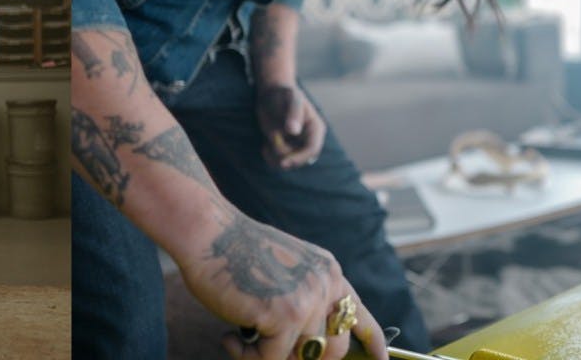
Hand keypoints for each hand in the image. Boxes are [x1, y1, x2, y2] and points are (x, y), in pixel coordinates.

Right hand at [175, 213, 385, 359]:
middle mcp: (325, 286)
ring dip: (267, 355)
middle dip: (303, 358)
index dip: (373, 344)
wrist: (206, 232)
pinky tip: (228, 336)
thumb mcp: (282, 270)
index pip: (359, 315)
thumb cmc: (230, 251)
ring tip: (237, 338)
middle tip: (267, 349)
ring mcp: (306, 302)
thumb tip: (305, 345)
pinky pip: (271, 358)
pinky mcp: (283, 317)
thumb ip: (301, 295)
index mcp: (328, 272)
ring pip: (301, 356)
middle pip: (333, 349)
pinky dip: (245, 354)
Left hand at [256, 84, 324, 169]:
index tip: (284, 162)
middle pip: (301, 160)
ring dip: (275, 158)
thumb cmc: (284, 93)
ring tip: (266, 145)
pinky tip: (264, 147)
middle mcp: (308, 140)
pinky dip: (270, 158)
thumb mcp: (291, 98)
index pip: (312, 149)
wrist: (272, 94)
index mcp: (315, 129)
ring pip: (289, 163)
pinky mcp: (285, 147)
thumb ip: (293, 113)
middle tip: (269, 146)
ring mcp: (297, 145)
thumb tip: (293, 131)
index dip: (299, 158)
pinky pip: (279, 161)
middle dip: (285, 157)